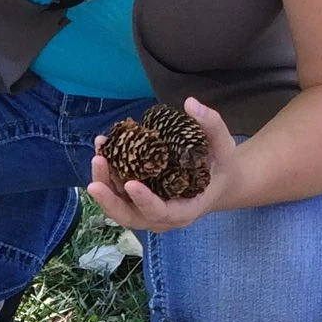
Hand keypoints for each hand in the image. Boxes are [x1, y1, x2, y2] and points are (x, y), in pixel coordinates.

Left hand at [87, 97, 239, 231]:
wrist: (218, 183)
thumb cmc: (220, 167)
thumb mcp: (224, 146)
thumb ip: (211, 125)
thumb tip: (190, 103)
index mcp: (184, 211)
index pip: (161, 213)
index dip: (144, 201)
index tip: (130, 183)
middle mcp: (162, 218)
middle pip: (129, 217)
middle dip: (110, 199)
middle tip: (97, 174)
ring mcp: (146, 211)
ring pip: (118, 207)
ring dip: (104, 184)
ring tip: (97, 155)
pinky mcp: (136, 201)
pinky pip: (117, 193)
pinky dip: (106, 175)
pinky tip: (101, 149)